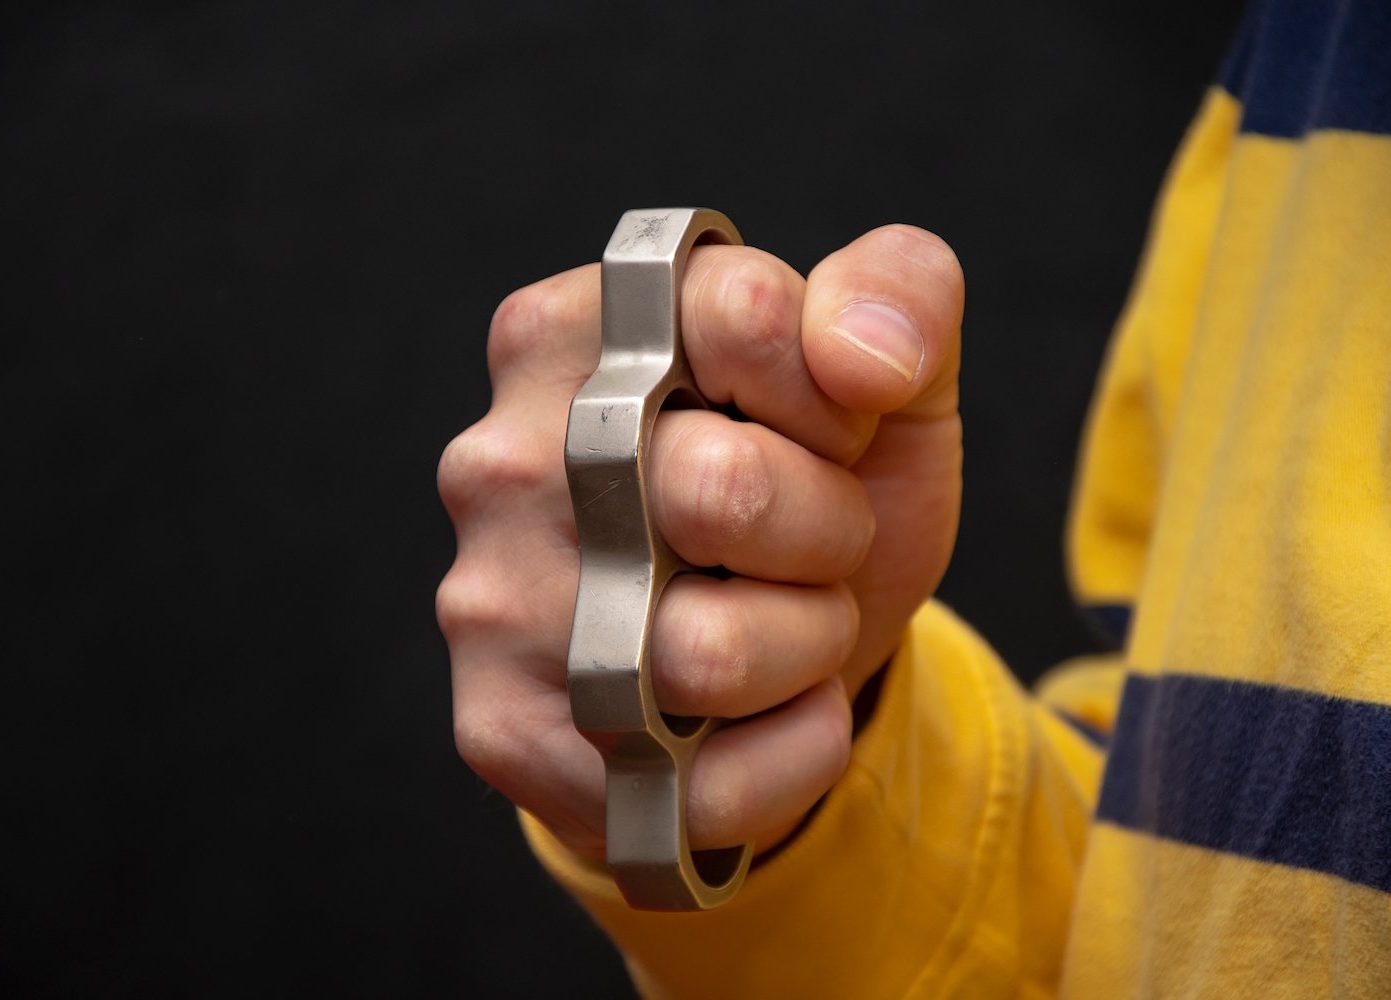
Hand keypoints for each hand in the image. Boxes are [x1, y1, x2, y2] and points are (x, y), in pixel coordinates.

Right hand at [437, 225, 963, 857]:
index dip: (841, 392)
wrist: (766, 653)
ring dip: (805, 647)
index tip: (831, 427)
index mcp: (577, 333)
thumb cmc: (811, 496)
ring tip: (780, 625)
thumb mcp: (881, 380)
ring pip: (712, 653)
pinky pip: (699, 785)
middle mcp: (504, 459)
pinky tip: (762, 715)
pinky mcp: (505, 732)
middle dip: (829, 531)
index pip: (750, 318)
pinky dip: (784, 757)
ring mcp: (493, 601)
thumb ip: (896, 297)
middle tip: (815, 542)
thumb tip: (865, 356)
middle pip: (725, 491)